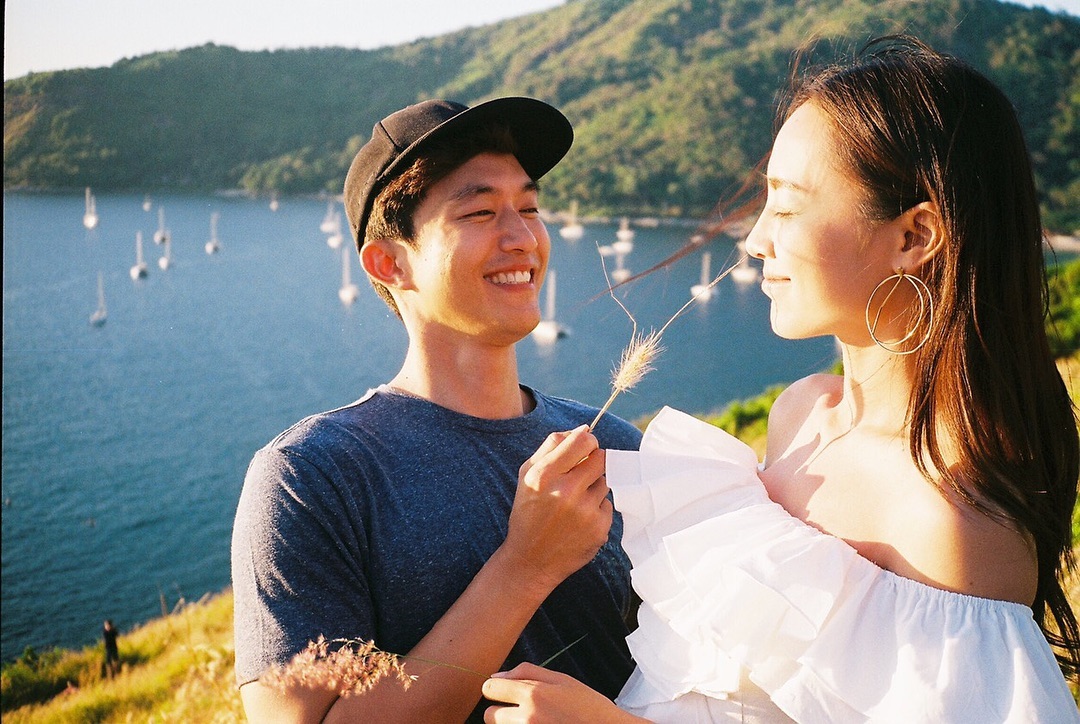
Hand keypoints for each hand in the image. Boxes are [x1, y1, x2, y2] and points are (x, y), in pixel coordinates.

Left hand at [482, 663, 626, 722]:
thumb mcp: (562, 679)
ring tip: (534, 721)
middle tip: (521, 710)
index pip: (489, 688)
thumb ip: (527, 672)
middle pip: (488, 715)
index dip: (496, 688)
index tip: (506, 691)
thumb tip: (497, 675)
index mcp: (533, 694)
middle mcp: (526, 718)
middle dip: (500, 711)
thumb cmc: (589, 706)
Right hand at [502, 426, 611, 590]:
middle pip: (602, 458)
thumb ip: (552, 446)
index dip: (588, 441)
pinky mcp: (600, 529)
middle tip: (581, 474)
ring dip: (593, 487)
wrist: (531, 560)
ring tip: (574, 503)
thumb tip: (584, 429)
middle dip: (594, 462)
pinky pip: (607, 505)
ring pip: (605, 482)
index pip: (583, 440)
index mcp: (545, 475)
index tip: (585, 448)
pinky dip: (596, 509)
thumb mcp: (527, 475)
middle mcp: (566, 492)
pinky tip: (578, 521)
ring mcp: (586, 512)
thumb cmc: (528, 512)